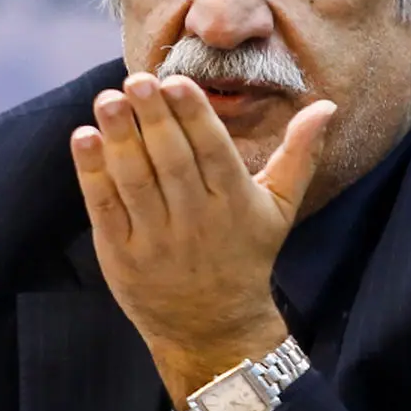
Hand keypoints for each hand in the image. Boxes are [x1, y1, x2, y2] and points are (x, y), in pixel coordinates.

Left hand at [69, 73, 335, 407]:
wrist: (214, 331)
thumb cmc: (246, 256)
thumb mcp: (280, 209)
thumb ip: (299, 155)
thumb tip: (326, 106)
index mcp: (235, 202)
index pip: (214, 151)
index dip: (194, 116)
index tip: (176, 81)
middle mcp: (196, 220)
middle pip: (172, 161)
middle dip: (154, 118)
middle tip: (137, 80)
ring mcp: (156, 239)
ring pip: (136, 180)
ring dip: (119, 138)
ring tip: (107, 100)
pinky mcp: (121, 254)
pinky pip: (105, 207)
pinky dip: (92, 173)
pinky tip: (83, 137)